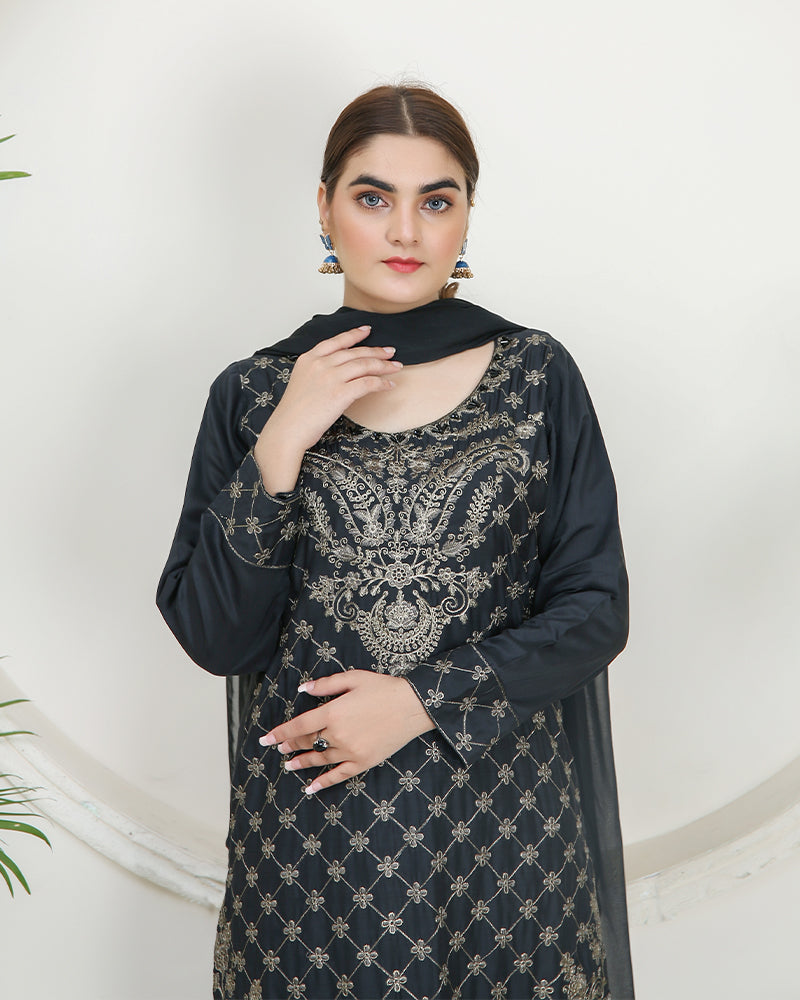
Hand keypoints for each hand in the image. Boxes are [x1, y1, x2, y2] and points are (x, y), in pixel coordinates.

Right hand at [253, 326, 401, 493]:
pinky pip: (367, 383)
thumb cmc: (294, 413)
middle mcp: (320, 364)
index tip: (367, 331)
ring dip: (383, 365)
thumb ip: (319, 373)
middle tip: (390, 352)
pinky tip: (389, 385)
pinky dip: (381, 383)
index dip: (354, 335)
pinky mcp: (340, 393)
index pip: (336, 341)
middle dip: (376, 351)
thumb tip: (341, 374)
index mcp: (309, 359)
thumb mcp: (303, 383)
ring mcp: (331, 377)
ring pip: (364, 365)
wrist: (287, 430)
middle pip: (355, 353)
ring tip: (396, 366)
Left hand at [258, 670, 435, 793]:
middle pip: (307, 742)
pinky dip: (323, 783)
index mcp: (332, 712)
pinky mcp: (363, 762)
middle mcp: (337, 735)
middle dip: (290, 746)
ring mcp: (350, 751)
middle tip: (279, 749)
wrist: (413, 705)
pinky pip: (338, 775)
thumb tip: (303, 690)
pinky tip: (310, 788)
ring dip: (302, 762)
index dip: (280, 733)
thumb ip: (325, 684)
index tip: (265, 740)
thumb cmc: (383, 688)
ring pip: (319, 759)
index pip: (298, 726)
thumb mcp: (353, 678)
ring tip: (289, 765)